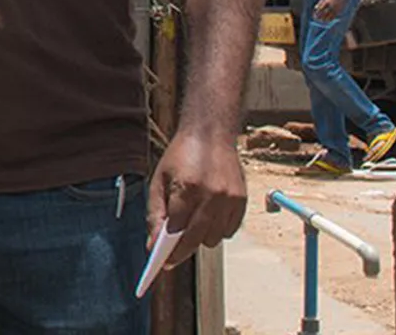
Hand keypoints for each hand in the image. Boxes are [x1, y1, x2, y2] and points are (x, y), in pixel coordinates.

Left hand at [147, 129, 247, 267]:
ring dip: (200, 238)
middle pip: (196, 238)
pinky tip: (206, 218)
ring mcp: (230, 199)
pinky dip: (216, 231)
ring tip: (189, 226)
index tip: (161, 262)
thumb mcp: (158, 180)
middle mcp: (213, 195)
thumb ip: (155, 213)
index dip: (167, 247)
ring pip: (214, 239)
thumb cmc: (180, 155)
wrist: (211, 134)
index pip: (176, 229)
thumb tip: (153, 243)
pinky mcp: (242, 201)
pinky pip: (229, 231)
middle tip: (171, 257)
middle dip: (182, 250)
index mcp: (188, 188)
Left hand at [313, 0, 349, 21]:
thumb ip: (320, 3)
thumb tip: (315, 8)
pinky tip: (328, 20)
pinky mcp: (339, 11)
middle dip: (320, 17)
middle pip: (324, 14)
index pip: (320, 10)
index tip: (314, 15)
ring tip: (322, 20)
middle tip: (317, 19)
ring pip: (329, 16)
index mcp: (326, 2)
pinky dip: (330, 19)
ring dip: (325, 19)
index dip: (317, 13)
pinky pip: (334, 16)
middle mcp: (330, 6)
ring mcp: (335, 9)